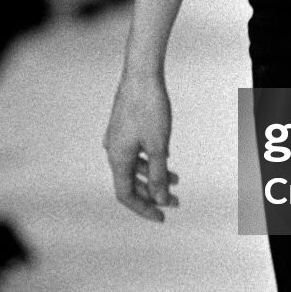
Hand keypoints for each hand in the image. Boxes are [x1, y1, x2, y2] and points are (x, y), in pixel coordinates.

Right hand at [105, 69, 178, 222]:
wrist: (141, 74)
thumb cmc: (149, 108)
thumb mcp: (158, 146)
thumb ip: (158, 175)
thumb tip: (161, 200)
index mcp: (117, 158)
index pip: (126, 195)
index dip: (144, 209)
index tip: (162, 216)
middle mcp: (113, 150)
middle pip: (130, 183)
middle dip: (152, 194)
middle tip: (175, 202)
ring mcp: (117, 138)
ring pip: (134, 167)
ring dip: (154, 177)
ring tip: (176, 180)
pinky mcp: (124, 127)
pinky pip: (135, 152)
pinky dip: (150, 160)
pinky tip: (165, 159)